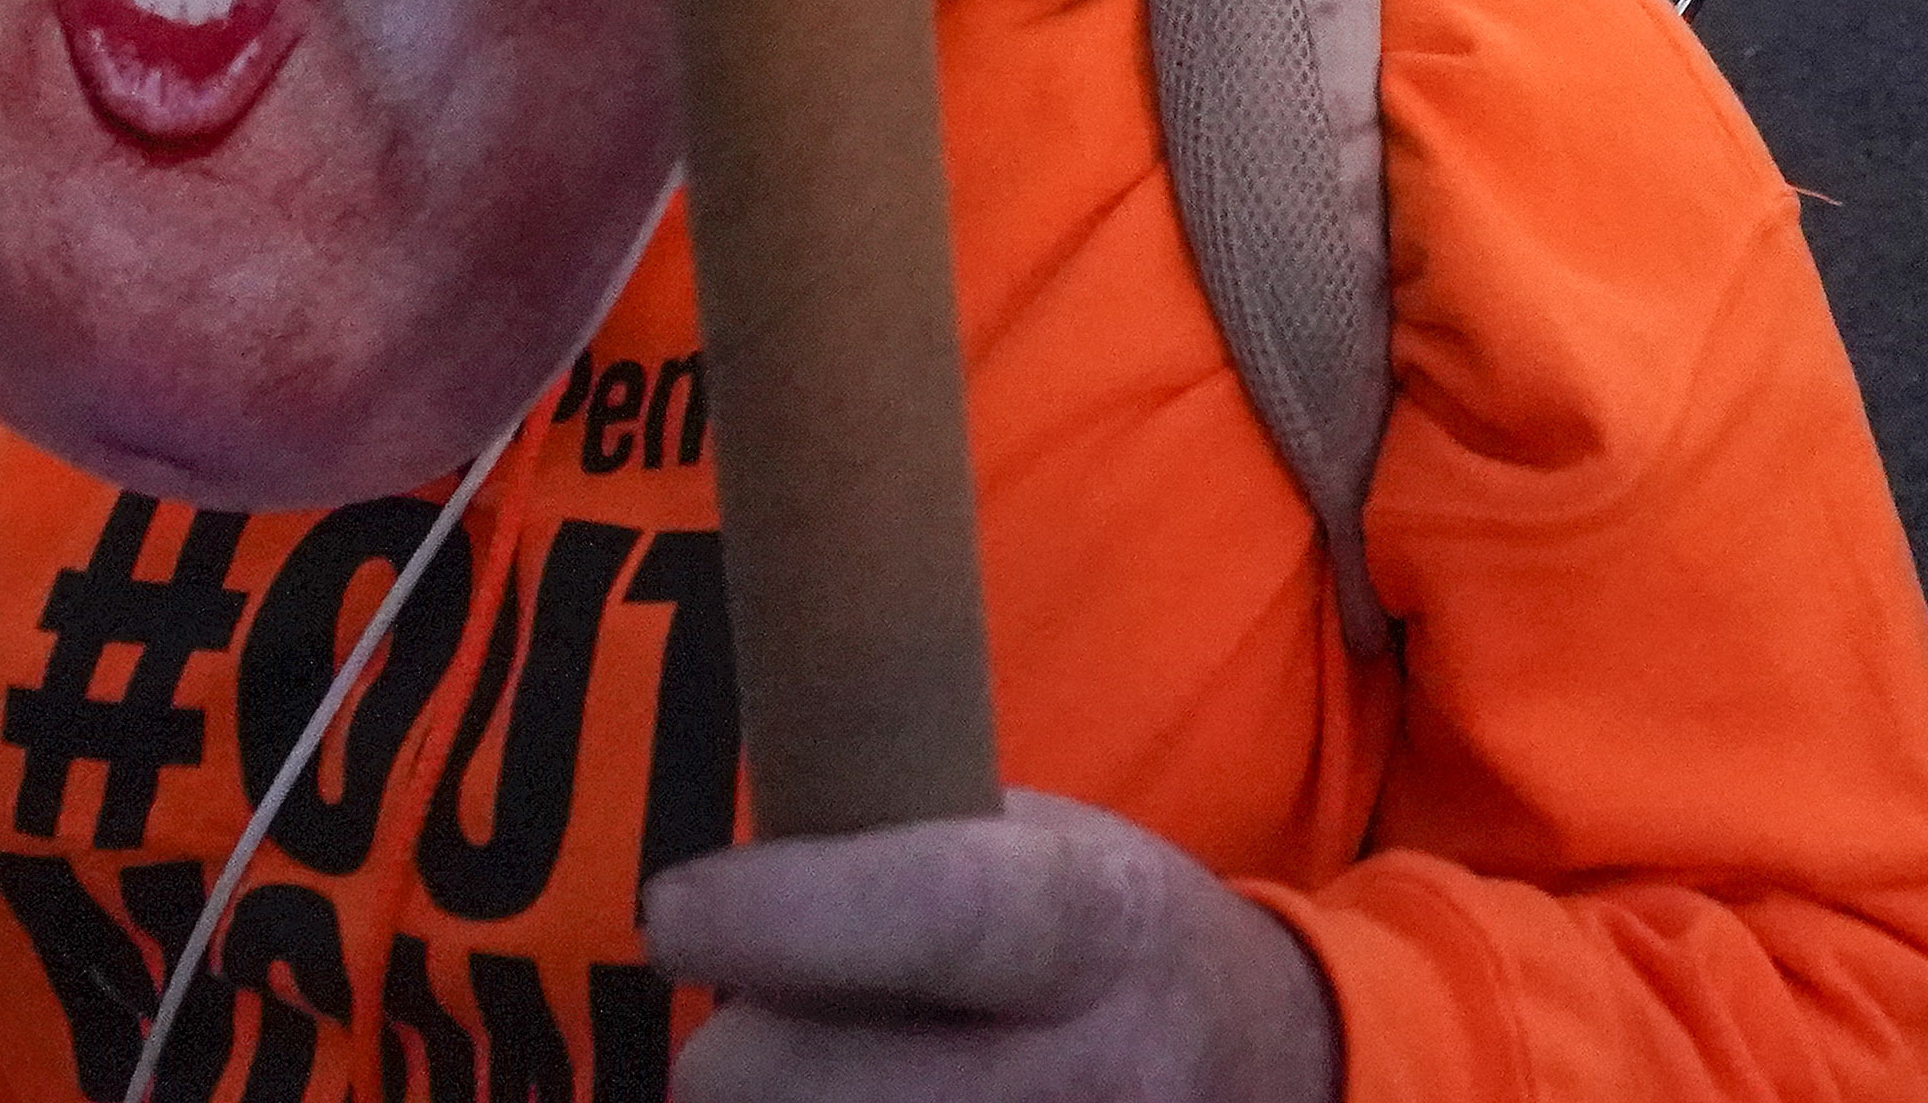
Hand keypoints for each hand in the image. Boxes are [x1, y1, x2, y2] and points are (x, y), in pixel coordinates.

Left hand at [649, 793, 1339, 1102]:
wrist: (1254, 1065)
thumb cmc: (1102, 938)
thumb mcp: (1046, 849)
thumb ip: (904, 855)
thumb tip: (729, 873)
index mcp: (1099, 923)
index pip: (940, 914)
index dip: (791, 913)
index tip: (674, 910)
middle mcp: (1097, 1074)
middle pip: (832, 1092)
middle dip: (743, 1057)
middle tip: (751, 1022)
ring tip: (841, 1071)